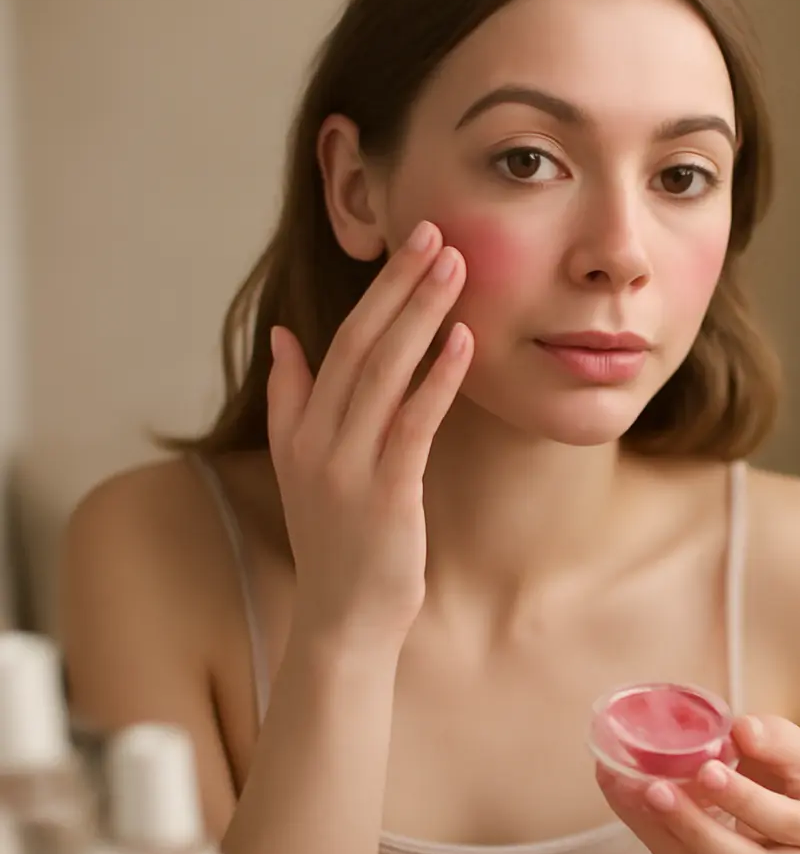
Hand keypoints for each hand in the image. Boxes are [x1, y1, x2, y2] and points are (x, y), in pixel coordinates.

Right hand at [266, 220, 472, 649]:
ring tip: (454, 268)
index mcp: (301, 426)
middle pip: (361, 343)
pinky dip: (437, 379)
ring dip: (421, 315)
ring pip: (384, 372)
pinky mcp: (385, 494)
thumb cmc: (336, 538)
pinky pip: (412, 424)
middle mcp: (317, 438)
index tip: (408, 244)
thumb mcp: (301, 464)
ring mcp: (347, 466)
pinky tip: (462, 341)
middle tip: (437, 233)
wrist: (342, 620)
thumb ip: (291, 397)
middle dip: (400, 284)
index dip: (377, 289)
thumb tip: (284, 335)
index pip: (340, 340)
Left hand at [598, 715, 799, 853]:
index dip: (746, 799)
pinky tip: (629, 798)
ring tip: (641, 792)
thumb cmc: (799, 780)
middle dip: (701, 830)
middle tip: (658, 788)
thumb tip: (742, 730)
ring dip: (670, 836)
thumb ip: (775, 738)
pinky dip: (655, 835)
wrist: (796, 820)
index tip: (707, 765)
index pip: (790, 822)